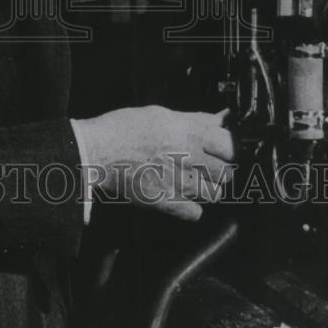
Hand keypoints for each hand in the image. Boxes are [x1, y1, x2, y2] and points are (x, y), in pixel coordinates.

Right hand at [73, 105, 235, 221]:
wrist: (97, 151)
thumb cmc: (124, 128)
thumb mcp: (160, 114)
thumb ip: (194, 119)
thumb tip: (220, 117)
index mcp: (188, 133)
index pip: (230, 144)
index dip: (228, 147)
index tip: (222, 149)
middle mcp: (189, 158)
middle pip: (226, 172)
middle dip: (220, 169)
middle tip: (207, 166)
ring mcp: (179, 183)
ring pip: (214, 194)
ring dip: (208, 189)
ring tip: (194, 182)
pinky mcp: (166, 202)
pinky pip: (195, 213)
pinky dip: (191, 207)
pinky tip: (182, 197)